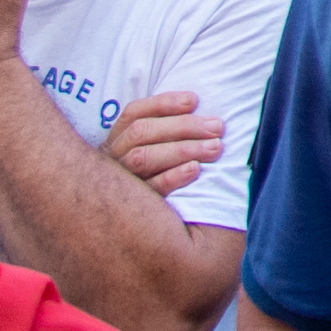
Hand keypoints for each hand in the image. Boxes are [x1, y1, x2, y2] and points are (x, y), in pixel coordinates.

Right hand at [102, 89, 224, 197]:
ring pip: (143, 158)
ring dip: (182, 149)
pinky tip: (195, 170)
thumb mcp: (151, 150)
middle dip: (182, 126)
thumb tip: (198, 105)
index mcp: (117, 140)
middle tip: (217, 127)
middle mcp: (112, 159)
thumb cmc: (155, 176)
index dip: (163, 103)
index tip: (194, 100)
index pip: (134, 113)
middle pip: (141, 133)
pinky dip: (172, 177)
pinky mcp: (130, 209)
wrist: (131, 231)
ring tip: (215, 147)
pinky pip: (149, 190)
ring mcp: (119, 184)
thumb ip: (167, 130)